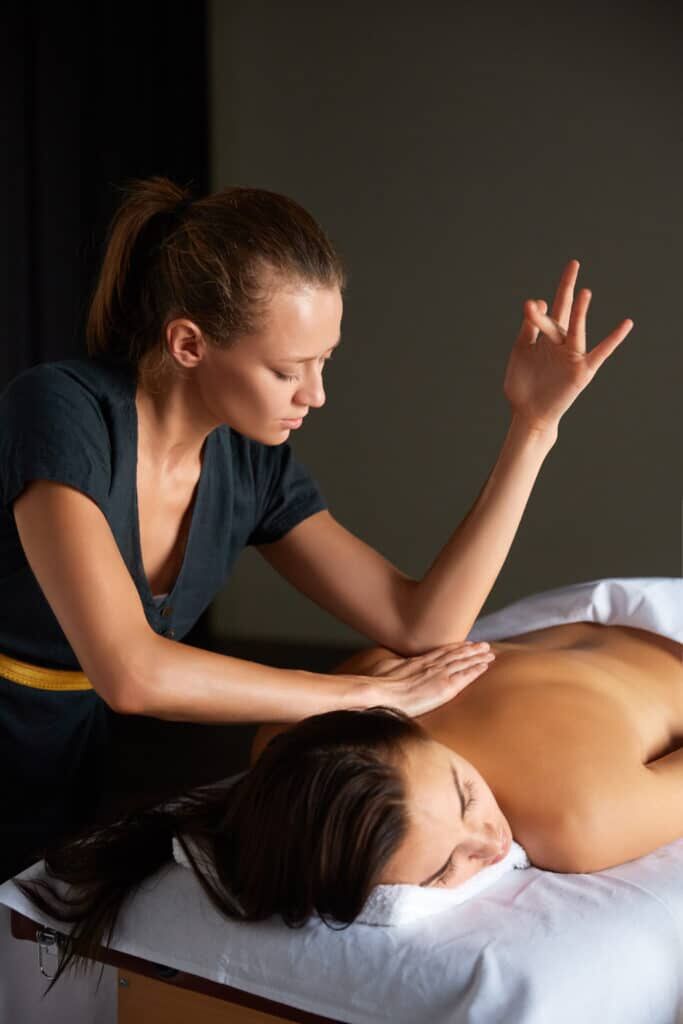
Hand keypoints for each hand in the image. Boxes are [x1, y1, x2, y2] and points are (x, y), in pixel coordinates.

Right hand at [358, 641, 494, 717]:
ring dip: (477, 657)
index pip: (441, 652)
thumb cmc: (378, 684)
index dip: (455, 648)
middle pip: (455, 654)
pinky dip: (475, 670)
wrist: (381, 693)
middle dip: (471, 649)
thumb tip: (394, 664)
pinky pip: (464, 676)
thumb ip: (395, 666)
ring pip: (463, 662)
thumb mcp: (385, 668)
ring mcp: (439, 674)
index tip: (465, 644)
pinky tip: (485, 666)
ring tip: (489, 652)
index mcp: (417, 661)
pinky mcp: (444, 686)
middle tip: (484, 645)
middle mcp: (431, 665)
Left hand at [503, 259, 633, 434]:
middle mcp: (559, 343)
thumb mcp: (520, 352)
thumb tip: (536, 301)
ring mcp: (571, 356)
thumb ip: (527, 329)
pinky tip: (626, 324)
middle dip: (567, 288)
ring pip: (577, 328)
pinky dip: (614, 339)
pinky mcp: (581, 371)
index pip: (544, 314)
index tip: (530, 306)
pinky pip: (601, 353)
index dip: (536, 310)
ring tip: (584, 292)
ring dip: (580, 311)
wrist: (528, 414)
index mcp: (543, 338)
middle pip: (564, 311)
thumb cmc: (523, 386)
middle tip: (573, 263)